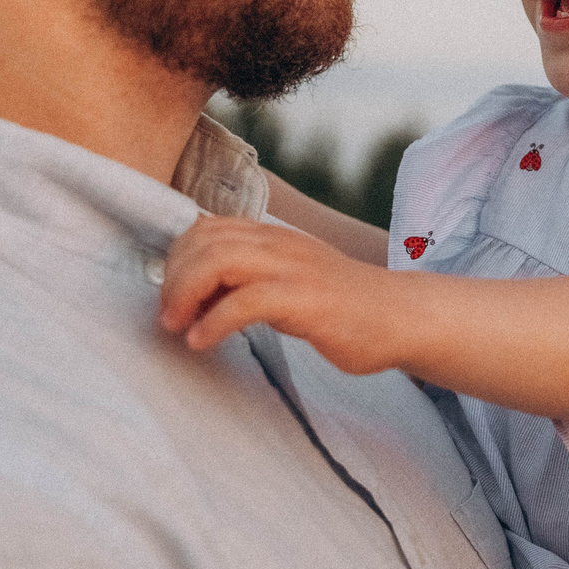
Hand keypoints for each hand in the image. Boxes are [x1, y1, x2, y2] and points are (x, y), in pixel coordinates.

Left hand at [155, 215, 405, 372]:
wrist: (400, 317)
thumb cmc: (341, 307)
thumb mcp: (289, 280)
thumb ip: (250, 279)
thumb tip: (197, 296)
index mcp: (273, 236)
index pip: (206, 227)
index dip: (177, 259)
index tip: (172, 297)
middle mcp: (280, 244)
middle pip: (204, 241)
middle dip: (174, 280)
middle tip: (168, 318)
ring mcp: (294, 268)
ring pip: (219, 261)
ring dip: (186, 296)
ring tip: (179, 328)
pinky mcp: (306, 299)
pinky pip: (246, 302)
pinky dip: (214, 322)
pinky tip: (203, 342)